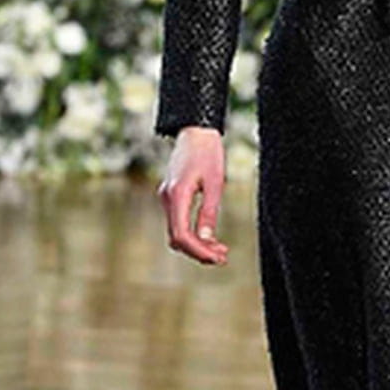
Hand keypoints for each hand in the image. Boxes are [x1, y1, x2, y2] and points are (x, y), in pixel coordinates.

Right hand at [158, 126, 230, 264]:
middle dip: (199, 251)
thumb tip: (206, 239)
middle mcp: (167, 198)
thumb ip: (209, 212)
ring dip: (197, 244)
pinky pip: (178, 223)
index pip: (181, 235)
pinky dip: (192, 234)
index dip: (198, 251)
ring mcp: (167, 198)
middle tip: (222, 258)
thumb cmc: (208, 152)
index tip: (217, 258)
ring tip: (220, 250)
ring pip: (177, 233)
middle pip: (177, 238)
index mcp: (177, 194)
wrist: (195, 131)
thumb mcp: (215, 183)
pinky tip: (209, 238)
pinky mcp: (171, 197)